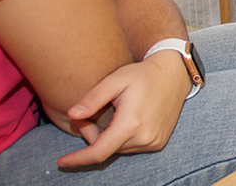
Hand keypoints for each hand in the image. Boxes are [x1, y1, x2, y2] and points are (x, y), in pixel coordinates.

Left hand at [57, 51, 189, 167]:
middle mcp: (144, 137)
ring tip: (112, 114)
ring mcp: (154, 141)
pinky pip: (133, 147)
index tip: (61, 161)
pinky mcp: (159, 142)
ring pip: (119, 149)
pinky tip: (127, 119)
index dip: (78, 159)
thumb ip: (92, 98)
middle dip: (93, 138)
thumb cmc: (142, 74)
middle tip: (91, 116)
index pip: (99, 151)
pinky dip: (123, 138)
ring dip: (109, 138)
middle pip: (108, 149)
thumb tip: (72, 116)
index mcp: (131, 123)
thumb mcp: (115, 80)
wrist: (174, 74)